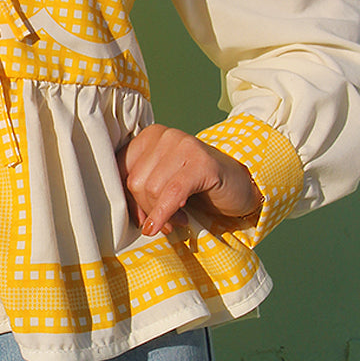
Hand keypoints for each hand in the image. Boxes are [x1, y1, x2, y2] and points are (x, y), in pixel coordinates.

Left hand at [117, 124, 261, 236]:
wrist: (239, 184)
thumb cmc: (197, 185)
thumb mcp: (163, 182)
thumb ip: (142, 188)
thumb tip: (130, 215)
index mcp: (149, 135)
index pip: (120, 169)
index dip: (127, 199)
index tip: (140, 217)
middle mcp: (165, 135)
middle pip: (135, 181)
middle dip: (147, 208)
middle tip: (164, 223)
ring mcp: (184, 144)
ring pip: (151, 188)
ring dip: (162, 214)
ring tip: (177, 221)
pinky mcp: (201, 162)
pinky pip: (172, 193)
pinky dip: (165, 214)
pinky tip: (170, 225)